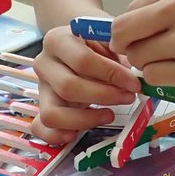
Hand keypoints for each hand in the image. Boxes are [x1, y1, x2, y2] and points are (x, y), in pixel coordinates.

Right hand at [33, 24, 140, 143]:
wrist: (77, 48)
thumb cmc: (96, 45)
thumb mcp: (107, 40)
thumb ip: (118, 55)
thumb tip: (134, 78)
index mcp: (57, 40)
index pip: (83, 61)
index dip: (112, 74)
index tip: (134, 84)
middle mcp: (43, 63)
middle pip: (68, 87)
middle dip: (104, 96)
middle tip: (128, 98)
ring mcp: (41, 88)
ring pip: (52, 113)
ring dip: (85, 119)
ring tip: (109, 115)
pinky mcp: (40, 108)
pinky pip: (40, 128)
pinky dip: (56, 135)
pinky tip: (76, 134)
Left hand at [111, 0, 174, 88]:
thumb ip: (166, 8)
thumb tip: (125, 33)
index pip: (130, 10)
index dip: (135, 29)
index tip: (150, 38)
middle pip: (123, 33)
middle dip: (130, 47)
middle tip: (150, 55)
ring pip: (138, 58)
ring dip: (150, 65)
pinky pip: (155, 78)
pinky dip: (162, 80)